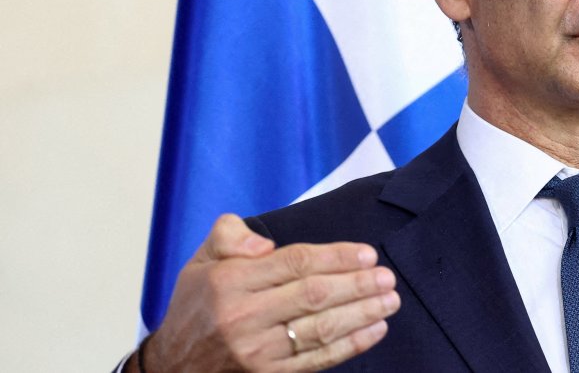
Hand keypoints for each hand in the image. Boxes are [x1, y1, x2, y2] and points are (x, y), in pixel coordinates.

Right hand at [133, 214, 398, 371]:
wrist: (172, 365)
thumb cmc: (198, 305)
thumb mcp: (201, 260)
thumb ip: (229, 235)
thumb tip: (265, 244)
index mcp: (230, 282)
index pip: (295, 263)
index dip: (336, 257)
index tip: (367, 253)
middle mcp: (243, 317)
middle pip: (313, 296)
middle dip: (357, 285)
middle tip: (387, 277)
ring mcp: (256, 352)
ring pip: (320, 329)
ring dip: (362, 314)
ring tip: (390, 300)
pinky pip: (317, 359)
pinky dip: (351, 345)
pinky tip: (375, 331)